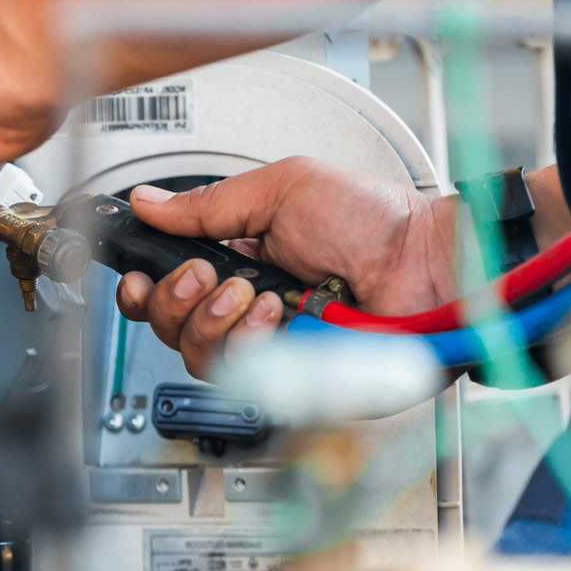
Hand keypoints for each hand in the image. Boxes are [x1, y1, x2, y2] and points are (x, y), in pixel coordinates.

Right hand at [116, 156, 456, 377]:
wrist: (431, 262)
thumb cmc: (378, 222)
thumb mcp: (284, 188)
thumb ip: (209, 202)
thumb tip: (148, 202)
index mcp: (240, 262)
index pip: (169, 289)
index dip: (144, 288)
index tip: (139, 275)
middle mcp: (248, 310)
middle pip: (169, 328)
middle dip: (175, 300)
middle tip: (207, 275)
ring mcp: (269, 349)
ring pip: (197, 357)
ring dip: (215, 321)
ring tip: (256, 293)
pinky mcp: (292, 381)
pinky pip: (241, 379)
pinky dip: (251, 343)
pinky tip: (280, 316)